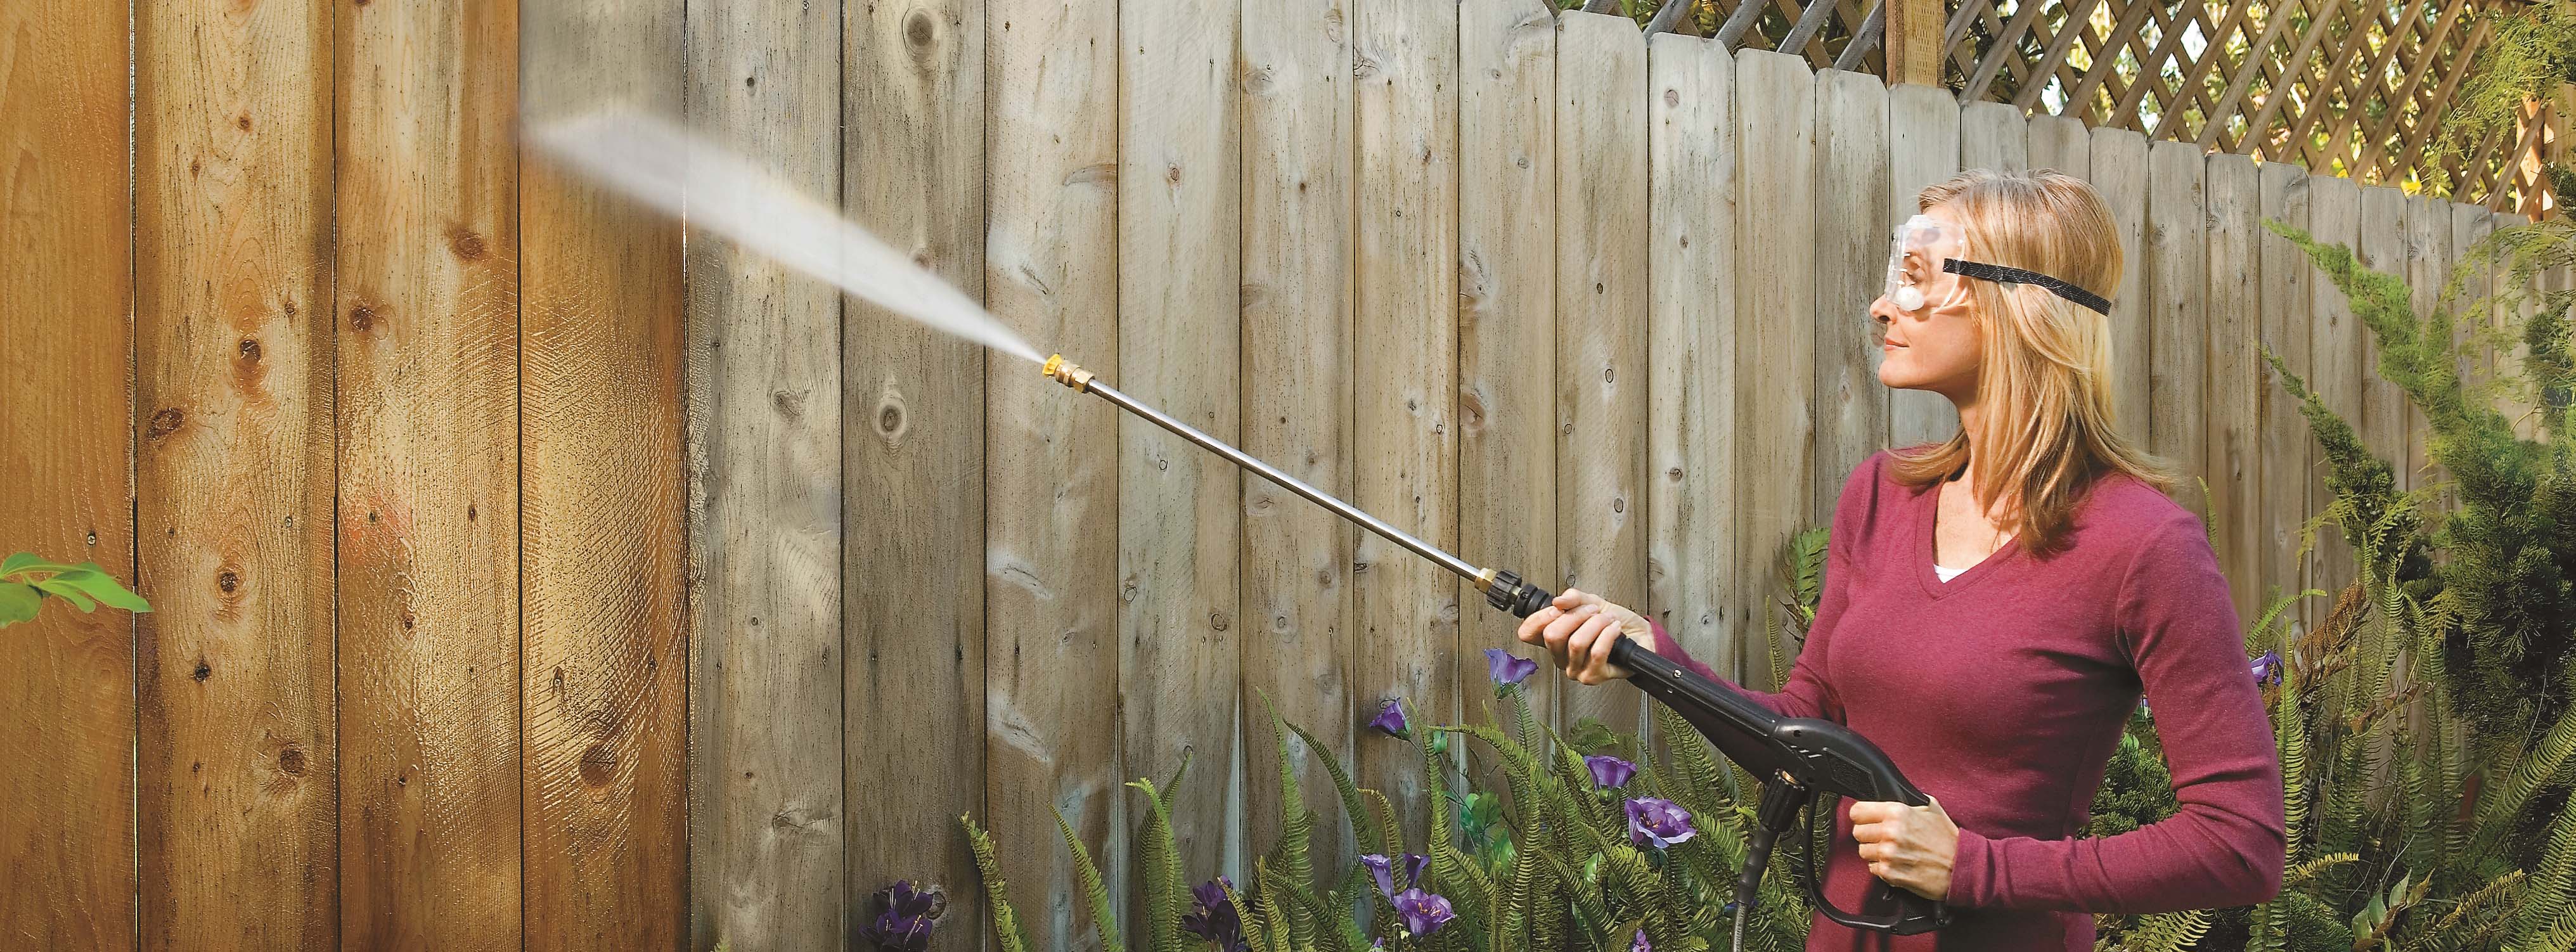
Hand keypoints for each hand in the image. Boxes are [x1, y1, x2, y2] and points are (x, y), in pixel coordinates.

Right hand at [1512, 588, 1647, 684]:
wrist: (1640, 635)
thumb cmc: (1614, 622)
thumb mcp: (1591, 602)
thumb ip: (1573, 598)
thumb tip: (1558, 601)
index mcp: (1554, 639)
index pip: (1528, 633)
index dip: (1540, 617)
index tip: (1558, 608)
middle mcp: (1560, 657)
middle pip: (1552, 635)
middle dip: (1576, 616)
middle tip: (1592, 611)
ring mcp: (1575, 669)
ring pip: (1577, 643)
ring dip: (1596, 624)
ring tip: (1608, 619)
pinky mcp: (1594, 676)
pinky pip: (1596, 652)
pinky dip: (1608, 635)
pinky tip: (1615, 629)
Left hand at [1848, 796, 1959, 901]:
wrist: (1961, 867)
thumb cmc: (1947, 838)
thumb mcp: (1930, 807)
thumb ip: (1906, 800)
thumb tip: (1887, 798)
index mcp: (1897, 812)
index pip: (1857, 811)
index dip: (1862, 816)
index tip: (1867, 820)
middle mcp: (1890, 832)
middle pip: (1858, 832)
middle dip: (1869, 835)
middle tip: (1883, 837)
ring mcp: (1888, 854)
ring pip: (1863, 851)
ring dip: (1875, 852)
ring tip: (1894, 851)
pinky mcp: (1890, 873)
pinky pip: (1872, 868)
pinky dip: (1882, 867)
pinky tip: (1898, 863)